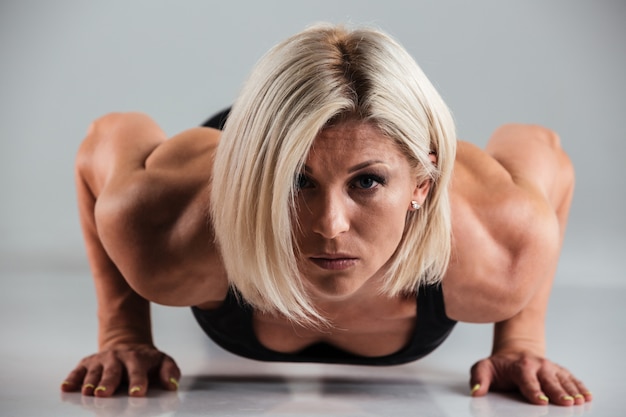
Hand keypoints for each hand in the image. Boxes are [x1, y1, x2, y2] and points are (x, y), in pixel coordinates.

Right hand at [61, 344, 180, 396]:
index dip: (138, 381)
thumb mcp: (163, 362)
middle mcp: (118, 358)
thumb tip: (171, 386)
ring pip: (94, 371)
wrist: (128, 345)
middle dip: (108, 382)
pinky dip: (72, 378)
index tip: (137, 393)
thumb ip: (170, 372)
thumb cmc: (147, 361)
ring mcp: (102, 360)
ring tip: (87, 393)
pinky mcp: (88, 362)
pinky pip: (78, 370)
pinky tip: (66, 387)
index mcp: (138, 358)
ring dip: (90, 381)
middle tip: (103, 394)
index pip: (138, 370)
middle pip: (113, 370)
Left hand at [469, 351, 591, 405]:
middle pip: (549, 380)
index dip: (533, 390)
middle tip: (566, 403)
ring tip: (580, 401)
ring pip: (563, 380)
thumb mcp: (484, 368)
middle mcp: (537, 365)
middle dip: (557, 391)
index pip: (526, 379)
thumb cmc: (500, 365)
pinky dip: (580, 386)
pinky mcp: (559, 371)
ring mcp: (550, 368)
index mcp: (519, 366)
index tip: (540, 400)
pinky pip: (571, 378)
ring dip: (572, 390)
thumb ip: (479, 379)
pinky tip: (587, 396)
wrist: (516, 351)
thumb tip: (476, 392)